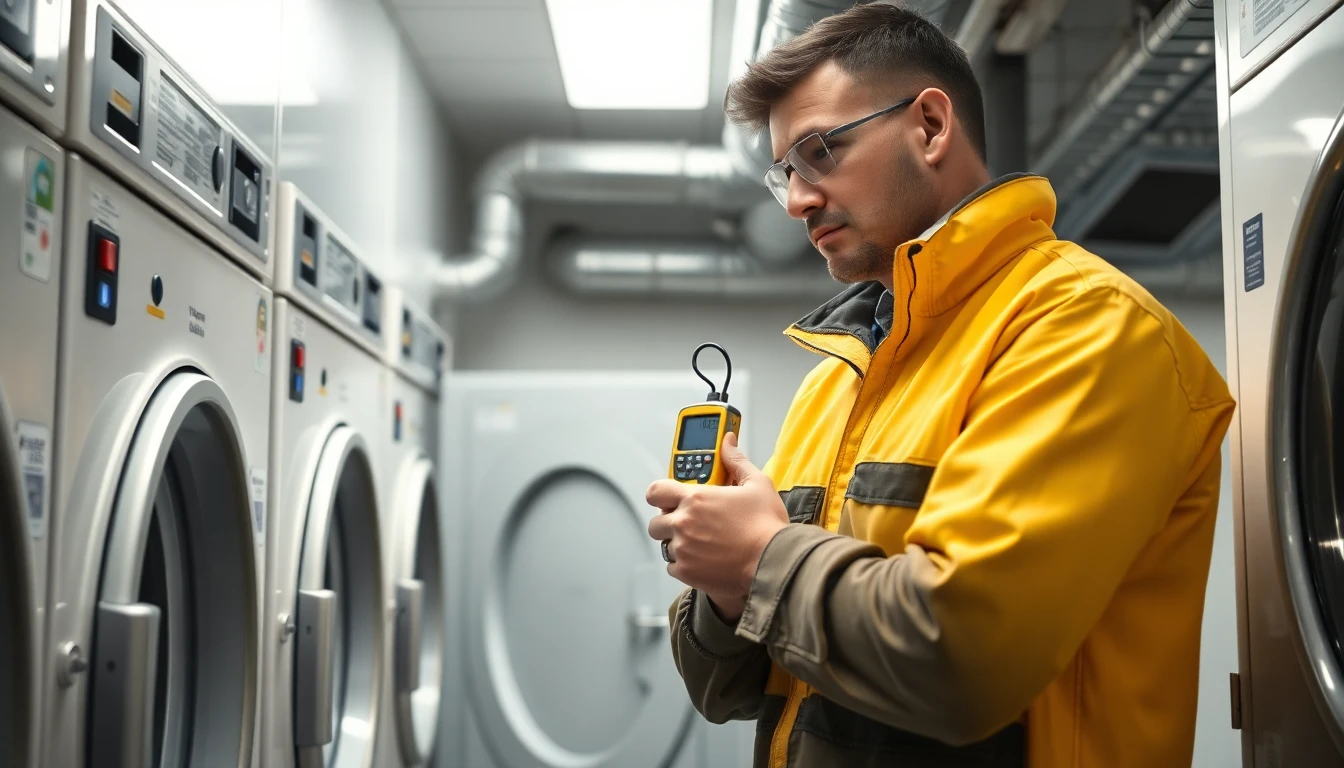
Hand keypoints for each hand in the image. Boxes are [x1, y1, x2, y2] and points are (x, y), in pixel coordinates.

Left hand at [646, 433, 788, 617]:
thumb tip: (728, 442)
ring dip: (677, 544)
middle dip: (669, 523)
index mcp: (696, 499)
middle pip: (656, 522)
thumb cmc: (767, 525)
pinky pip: (673, 567)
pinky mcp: (688, 572)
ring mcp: (683, 549)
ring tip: (701, 544)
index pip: (656, 492)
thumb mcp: (757, 484)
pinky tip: (704, 561)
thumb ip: (736, 461)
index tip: (667, 499)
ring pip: (665, 546)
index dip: (659, 495)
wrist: (775, 561)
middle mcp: (683, 523)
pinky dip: (685, 565)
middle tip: (689, 524)